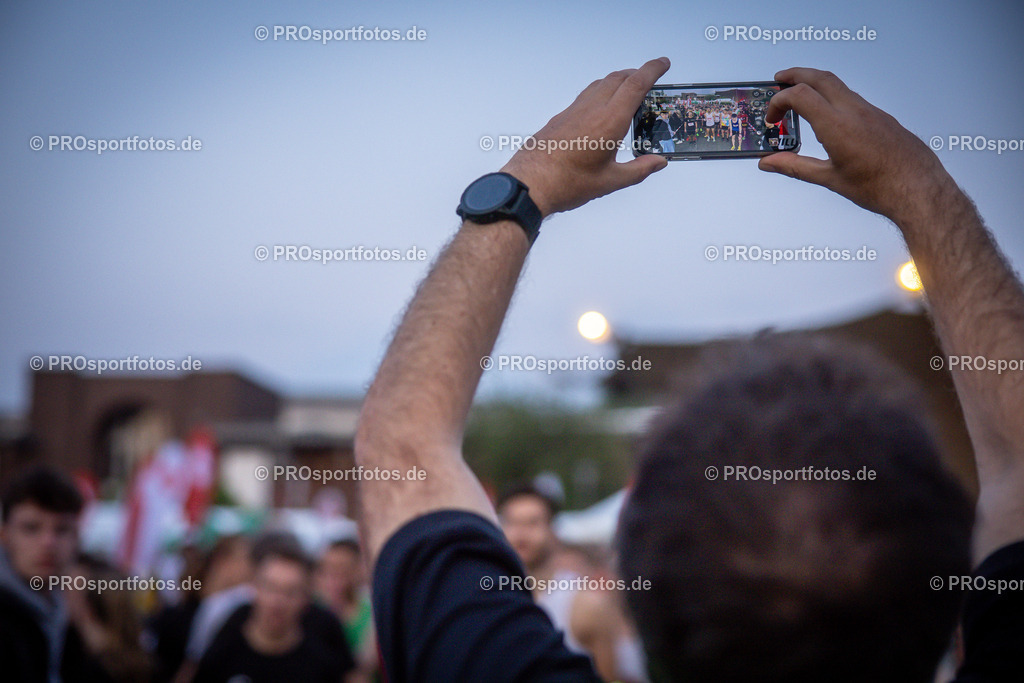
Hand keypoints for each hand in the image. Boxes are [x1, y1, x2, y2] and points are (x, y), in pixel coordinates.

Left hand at [500, 57, 670, 217]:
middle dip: (637, 73)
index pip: (636, 84)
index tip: (663, 64)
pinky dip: (600, 92)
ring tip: (628, 89)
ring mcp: (574, 111)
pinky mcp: (561, 117)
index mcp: (609, 121)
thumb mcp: (611, 181)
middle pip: (618, 78)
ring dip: (618, 80)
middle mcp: (591, 109)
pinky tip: (601, 107)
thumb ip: (639, 170)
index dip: (653, 70)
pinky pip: (585, 95)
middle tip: (650, 77)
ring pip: (600, 84)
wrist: (530, 183)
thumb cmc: (566, 183)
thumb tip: (658, 162)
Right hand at [758, 68, 955, 223]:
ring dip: (814, 83)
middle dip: (795, 75)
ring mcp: (869, 111)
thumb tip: (770, 163)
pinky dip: (832, 95)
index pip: (800, 96)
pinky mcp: (880, 116)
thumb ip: (795, 167)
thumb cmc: (881, 186)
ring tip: (800, 94)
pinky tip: (827, 113)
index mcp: (837, 126)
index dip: (779, 102)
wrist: (918, 188)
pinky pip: (851, 96)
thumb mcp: (830, 179)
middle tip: (779, 79)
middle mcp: (854, 111)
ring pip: (837, 84)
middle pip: (819, 77)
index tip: (772, 117)